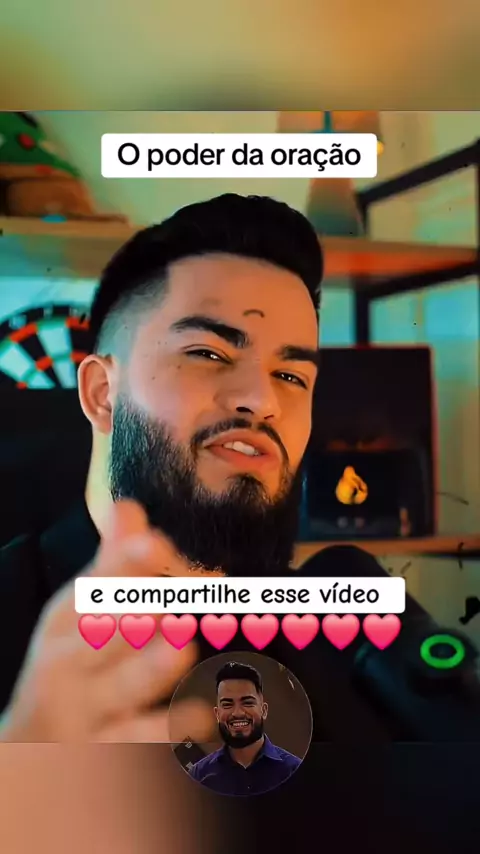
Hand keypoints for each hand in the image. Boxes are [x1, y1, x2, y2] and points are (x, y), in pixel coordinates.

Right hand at [0, 501, 211, 742]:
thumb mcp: (78, 615)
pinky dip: (171, 736)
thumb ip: (112, 565)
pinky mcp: (109, 756)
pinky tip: (210, 720)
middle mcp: (71, 667)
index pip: (94, 589)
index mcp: (66, 624)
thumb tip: (128, 506)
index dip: (125, 566)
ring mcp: (87, 715)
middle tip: (171, 594)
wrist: (30, 748)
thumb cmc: (69, 665)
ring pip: (122, 692)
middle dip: (134, 615)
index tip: (155, 544)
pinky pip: (142, 745)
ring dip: (150, 671)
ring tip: (181, 649)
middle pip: (101, 639)